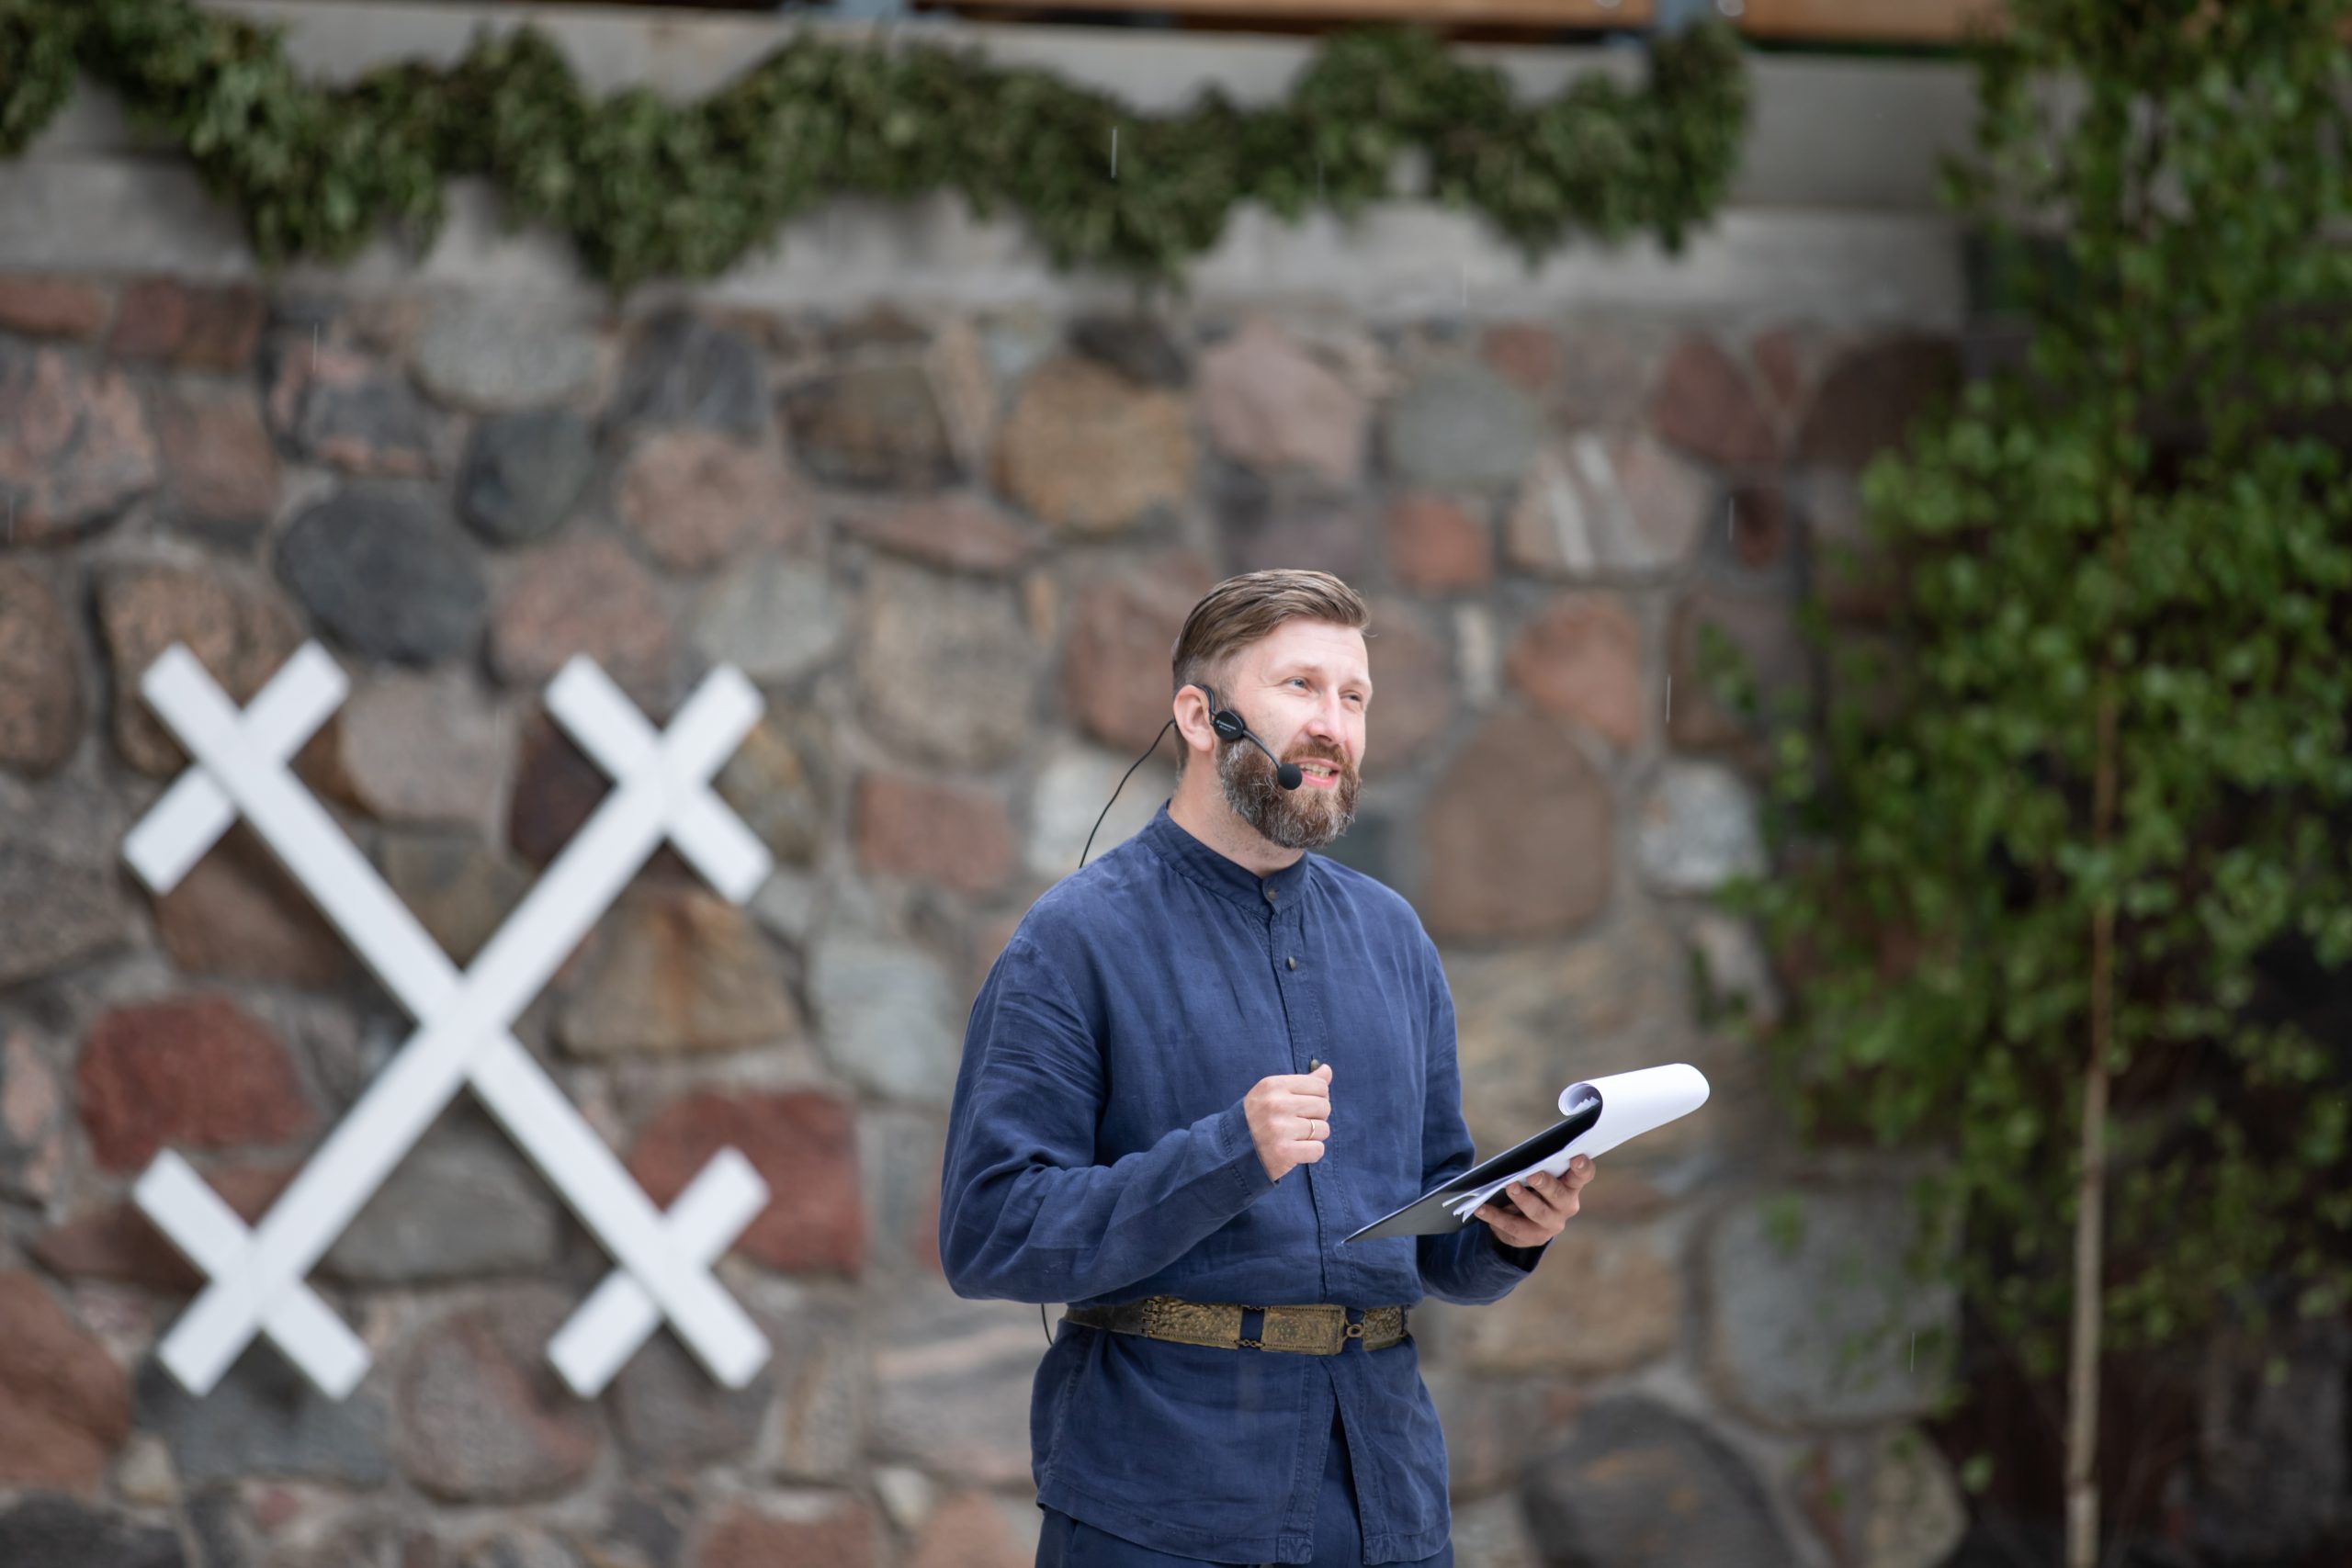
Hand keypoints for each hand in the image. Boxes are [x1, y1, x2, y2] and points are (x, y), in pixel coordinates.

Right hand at [1246, 1063, 1332, 1182]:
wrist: (1231, 1148)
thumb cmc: (1259, 1116)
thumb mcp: (1274, 1093)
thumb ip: (1303, 1081)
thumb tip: (1327, 1070)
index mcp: (1273, 1085)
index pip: (1319, 1085)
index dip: (1318, 1097)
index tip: (1303, 1106)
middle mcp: (1275, 1104)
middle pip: (1324, 1106)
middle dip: (1317, 1117)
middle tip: (1298, 1123)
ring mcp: (1279, 1129)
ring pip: (1323, 1129)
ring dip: (1314, 1136)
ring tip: (1295, 1137)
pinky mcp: (1283, 1152)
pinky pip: (1318, 1150)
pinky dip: (1311, 1152)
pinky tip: (1296, 1150)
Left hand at [1473, 1155, 1591, 1248]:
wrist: (1524, 1220)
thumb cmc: (1532, 1187)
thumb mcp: (1536, 1176)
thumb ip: (1536, 1167)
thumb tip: (1517, 1159)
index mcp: (1571, 1185)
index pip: (1582, 1176)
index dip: (1582, 1168)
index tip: (1576, 1158)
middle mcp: (1566, 1206)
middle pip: (1559, 1195)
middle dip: (1545, 1184)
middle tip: (1532, 1174)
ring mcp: (1551, 1224)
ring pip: (1538, 1213)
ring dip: (1523, 1200)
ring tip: (1509, 1187)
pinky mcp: (1533, 1238)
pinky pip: (1513, 1227)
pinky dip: (1495, 1216)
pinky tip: (1481, 1208)